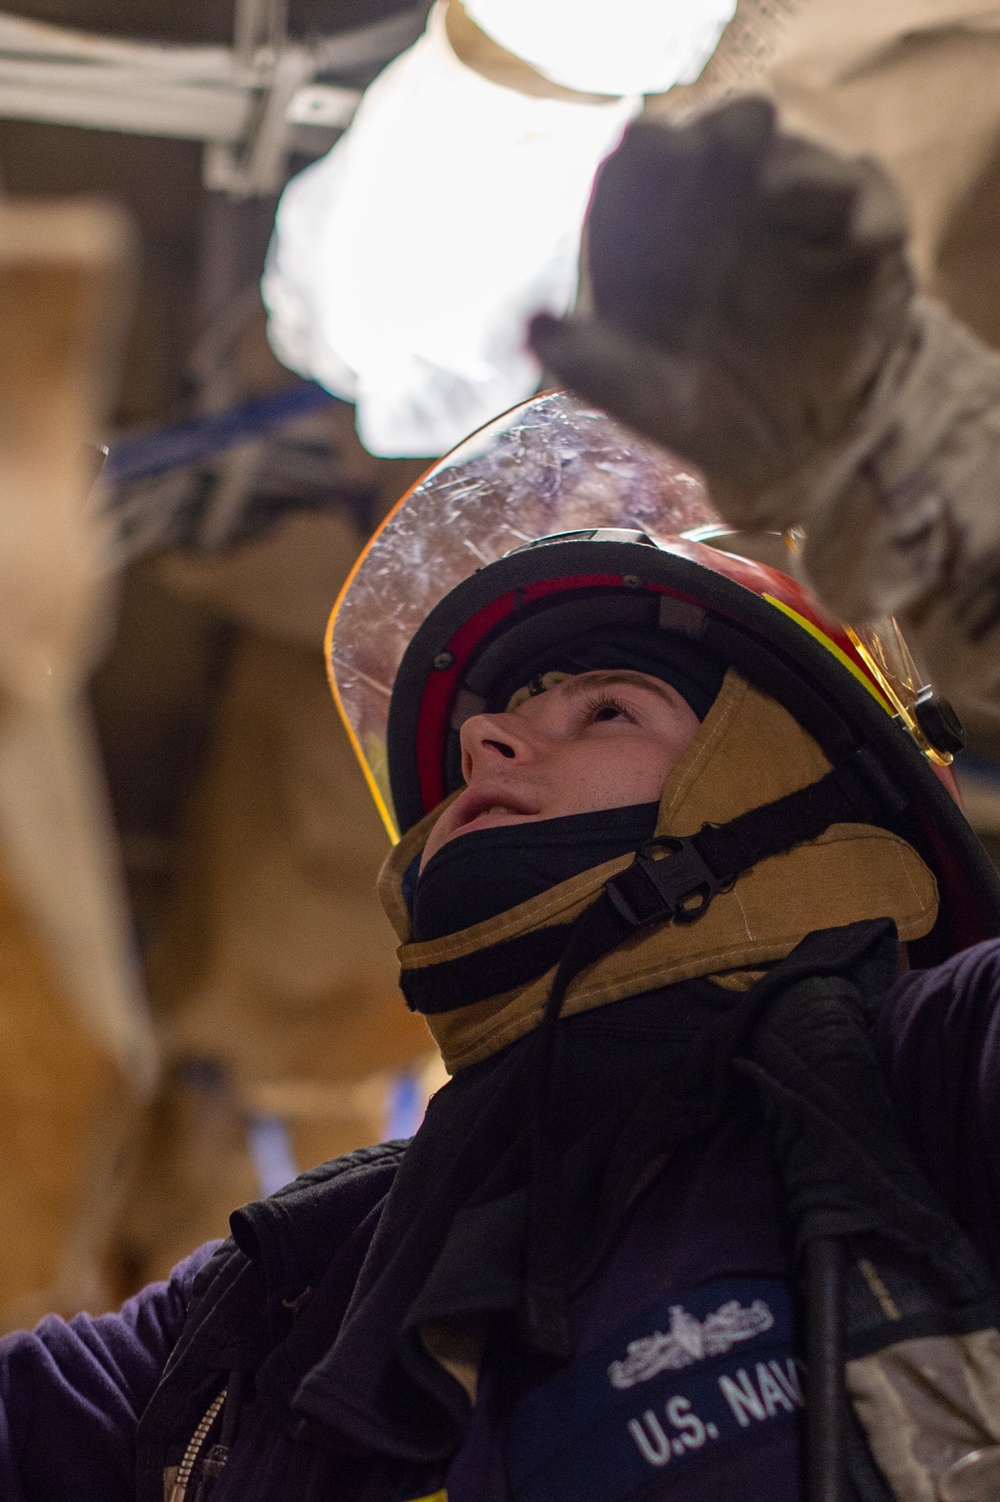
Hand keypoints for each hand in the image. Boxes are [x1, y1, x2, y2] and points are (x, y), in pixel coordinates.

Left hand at [530, 97, 912, 524]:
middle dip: (722, 138)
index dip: (641, 158)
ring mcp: (794, 206)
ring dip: (796, 173)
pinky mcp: (859, 228)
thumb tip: (535, 331)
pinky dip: (863, 216)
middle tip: (729, 140)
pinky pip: (866, 203)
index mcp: (653, 229)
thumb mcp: (650, 399)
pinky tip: (858, 242)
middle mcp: (721, 201)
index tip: (643, 153)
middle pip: (719, 143)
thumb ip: (594, 366)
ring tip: (792, 194)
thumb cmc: (707, 409)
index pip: (637, 168)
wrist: (805, 446)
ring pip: (795, 163)